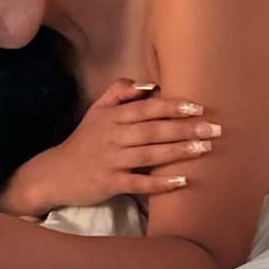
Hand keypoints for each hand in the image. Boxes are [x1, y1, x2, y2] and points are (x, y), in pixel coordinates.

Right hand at [0, 79, 221, 219]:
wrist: (53, 173)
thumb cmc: (83, 141)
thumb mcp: (96, 111)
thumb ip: (119, 92)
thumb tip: (148, 84)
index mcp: (113, 117)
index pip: (147, 108)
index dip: (172, 107)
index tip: (198, 107)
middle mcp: (113, 136)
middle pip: (153, 130)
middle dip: (185, 128)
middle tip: (214, 129)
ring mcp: (111, 160)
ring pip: (149, 154)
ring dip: (178, 151)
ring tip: (204, 149)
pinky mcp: (109, 183)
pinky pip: (138, 183)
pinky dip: (160, 183)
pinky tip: (182, 182)